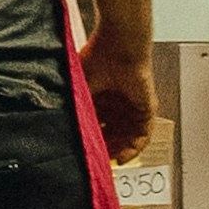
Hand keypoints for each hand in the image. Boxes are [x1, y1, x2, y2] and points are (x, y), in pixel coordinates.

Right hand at [84, 40, 154, 160]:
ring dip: (118, 152)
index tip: (81, 153)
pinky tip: (123, 158)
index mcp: (101, 97)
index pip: (96, 126)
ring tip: (106, 164)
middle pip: (112, 135)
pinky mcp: (146, 109)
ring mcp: (132, 107)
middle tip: (93, 162)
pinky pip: (143, 135)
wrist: (119, 45)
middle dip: (103, 149)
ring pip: (126, 137)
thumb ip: (75, 108)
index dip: (89, 140)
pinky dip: (134, 149)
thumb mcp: (80, 88)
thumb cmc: (97, 57)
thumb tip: (61, 129)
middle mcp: (117, 104)